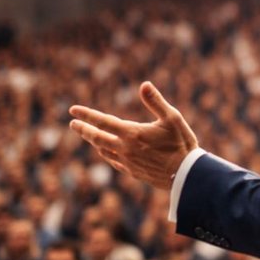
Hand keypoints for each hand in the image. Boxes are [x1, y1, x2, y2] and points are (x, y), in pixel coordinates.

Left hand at [69, 82, 198, 189]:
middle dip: (83, 130)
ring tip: (89, 136)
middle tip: (73, 124)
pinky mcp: (133, 172)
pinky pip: (113, 162)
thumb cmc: (182, 144)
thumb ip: (156, 101)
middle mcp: (125, 148)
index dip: (86, 115)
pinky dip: (106, 154)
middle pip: (97, 138)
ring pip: (103, 151)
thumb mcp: (172, 118)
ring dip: (94, 142)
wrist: (186, 175)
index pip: (102, 121)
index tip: (72, 110)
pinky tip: (106, 153)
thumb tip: (144, 84)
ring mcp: (128, 162)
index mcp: (132, 133)